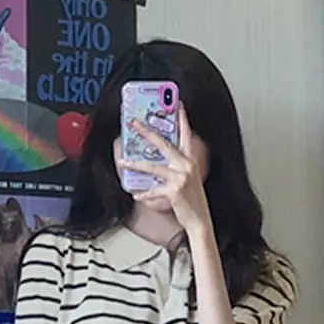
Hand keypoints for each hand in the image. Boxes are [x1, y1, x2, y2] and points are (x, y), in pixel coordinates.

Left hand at [119, 104, 211, 234]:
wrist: (200, 220)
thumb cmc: (192, 201)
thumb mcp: (188, 179)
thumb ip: (176, 167)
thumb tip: (157, 162)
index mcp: (190, 160)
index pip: (186, 135)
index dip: (182, 118)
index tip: (177, 103)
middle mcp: (186, 165)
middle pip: (164, 144)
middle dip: (147, 132)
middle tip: (134, 123)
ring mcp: (181, 177)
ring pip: (153, 167)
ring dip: (135, 165)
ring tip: (123, 162)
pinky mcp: (174, 191)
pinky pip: (154, 190)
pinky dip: (145, 194)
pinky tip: (137, 196)